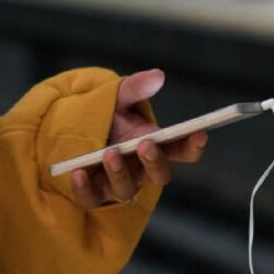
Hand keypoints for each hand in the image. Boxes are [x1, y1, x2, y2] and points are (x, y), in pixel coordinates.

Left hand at [68, 68, 207, 208]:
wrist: (73, 130)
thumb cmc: (106, 116)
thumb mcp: (118, 97)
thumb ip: (135, 88)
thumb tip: (158, 76)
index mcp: (155, 145)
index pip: (182, 151)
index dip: (194, 146)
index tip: (200, 133)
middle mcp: (141, 169)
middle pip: (160, 175)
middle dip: (155, 162)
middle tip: (146, 145)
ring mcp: (118, 183)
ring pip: (127, 190)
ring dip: (120, 173)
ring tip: (110, 154)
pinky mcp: (93, 193)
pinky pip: (91, 198)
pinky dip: (85, 187)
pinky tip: (78, 172)